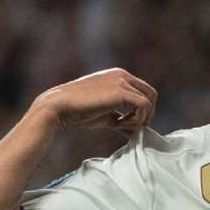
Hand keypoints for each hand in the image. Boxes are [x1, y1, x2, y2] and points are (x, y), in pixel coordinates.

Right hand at [31, 68, 157, 136]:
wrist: (58, 107)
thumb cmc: (78, 112)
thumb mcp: (106, 116)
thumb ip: (122, 120)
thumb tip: (135, 134)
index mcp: (119, 76)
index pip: (144, 91)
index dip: (144, 110)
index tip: (131, 124)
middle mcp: (122, 75)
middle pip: (151, 94)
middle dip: (147, 114)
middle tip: (134, 128)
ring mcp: (121, 81)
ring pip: (149, 100)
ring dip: (140, 118)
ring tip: (120, 125)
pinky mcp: (120, 91)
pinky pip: (143, 105)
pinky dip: (137, 118)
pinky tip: (119, 123)